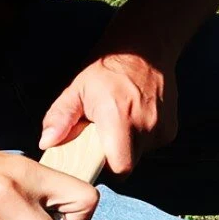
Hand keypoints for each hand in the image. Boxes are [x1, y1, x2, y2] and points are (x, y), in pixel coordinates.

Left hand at [39, 52, 175, 176]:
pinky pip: (152, 145)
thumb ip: (60, 117)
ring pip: (140, 155)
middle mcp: (144, 125)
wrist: (145, 50)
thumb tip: (47, 142)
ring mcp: (162, 128)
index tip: (96, 157)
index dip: (106, 169)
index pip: (120, 167)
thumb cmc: (107, 70)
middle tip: (103, 137)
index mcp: (118, 117)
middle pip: (128, 163)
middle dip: (114, 156)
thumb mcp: (77, 89)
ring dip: (128, 146)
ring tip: (119, 122)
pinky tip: (133, 118)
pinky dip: (142, 139)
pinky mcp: (171, 129)